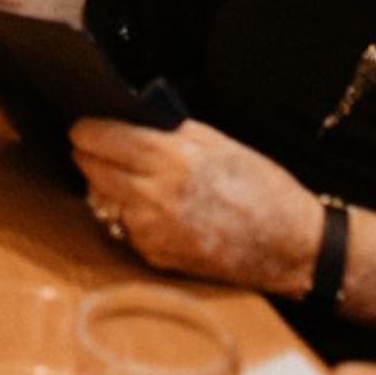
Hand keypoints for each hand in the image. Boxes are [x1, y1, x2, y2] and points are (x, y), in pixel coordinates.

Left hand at [69, 118, 325, 295]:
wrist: (292, 246)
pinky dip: (130, 215)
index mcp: (169, 158)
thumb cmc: (262, 187)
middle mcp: (152, 195)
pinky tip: (156, 208)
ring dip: (108, 187)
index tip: (83, 125)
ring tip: (134, 177)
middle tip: (98, 147)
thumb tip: (128, 118)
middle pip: (90, 168)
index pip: (99, 138)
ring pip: (102, 199)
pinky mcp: (155, 256)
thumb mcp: (218, 142)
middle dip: (90, 155)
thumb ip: (169, 131)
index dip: (86, 129)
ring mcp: (151, 230)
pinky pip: (124, 227)